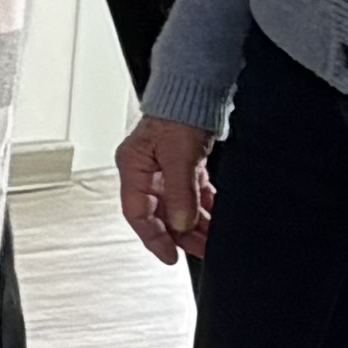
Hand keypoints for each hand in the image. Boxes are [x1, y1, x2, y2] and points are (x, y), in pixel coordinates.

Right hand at [118, 115, 214, 262]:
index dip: (154, 238)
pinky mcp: (182, 166)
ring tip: (212, 238)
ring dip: (195, 224)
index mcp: (133, 168)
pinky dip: (202, 208)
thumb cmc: (178, 113)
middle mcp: (145, 171)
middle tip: (202, 250)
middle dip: (182, 235)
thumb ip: (180, 193)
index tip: (171, 256)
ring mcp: (163, 170)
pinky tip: (214, 217)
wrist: (194, 90)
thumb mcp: (179, 156)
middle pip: (160, 214)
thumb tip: (182, 224)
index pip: (137, 213)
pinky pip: (191, 196)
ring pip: (178, 208)